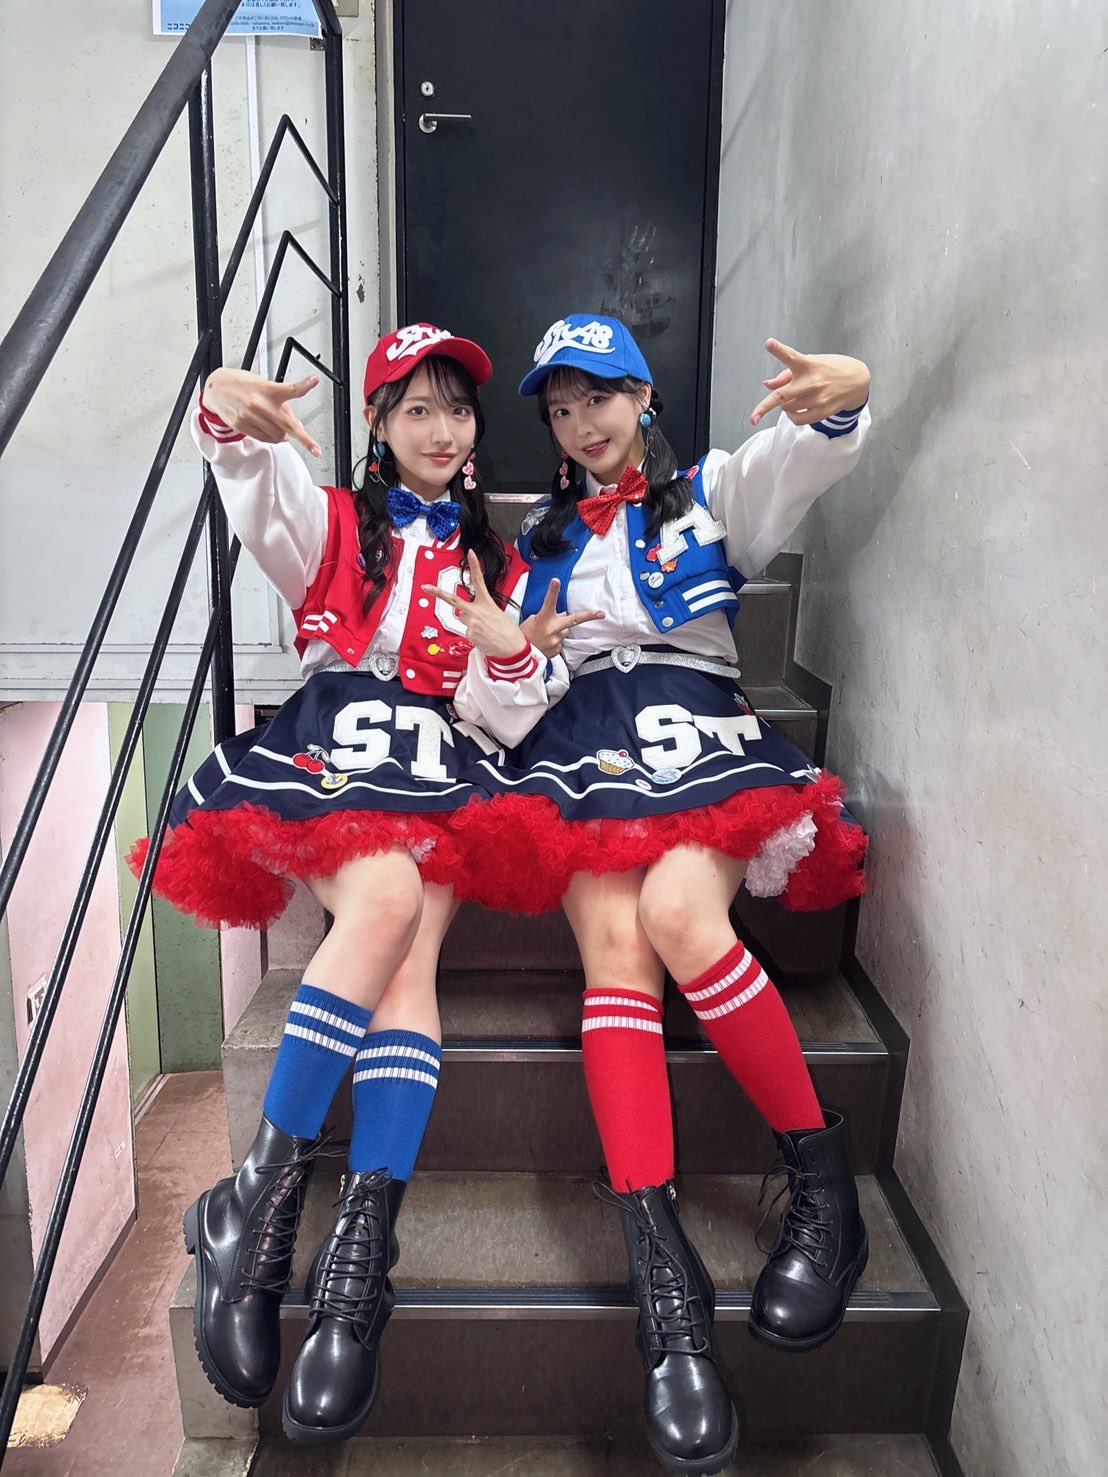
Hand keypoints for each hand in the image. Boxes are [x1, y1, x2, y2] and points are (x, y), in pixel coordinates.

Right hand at [202, 368, 321, 456]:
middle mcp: (260, 404)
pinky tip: (267, 429)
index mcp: (269, 390)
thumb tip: (297, 423)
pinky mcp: (242, 425)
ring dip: (283, 435)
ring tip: (277, 426)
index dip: (305, 385)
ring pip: (277, 436)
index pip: (291, 389)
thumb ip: (281, 402)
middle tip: (316, 449)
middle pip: (288, 425)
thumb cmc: (242, 385)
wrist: (216, 388)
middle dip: (304, 439)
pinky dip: (271, 438)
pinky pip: (264, 439)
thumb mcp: (263, 386)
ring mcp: (250, 416)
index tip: (315, 380)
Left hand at [423, 551, 529, 660]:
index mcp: (486, 602)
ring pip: (463, 620)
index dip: (474, 565)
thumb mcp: (497, 613)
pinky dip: (475, 636)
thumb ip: (480, 610)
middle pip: (453, 600)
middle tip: (425, 587)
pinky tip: (485, 638)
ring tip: (486, 630)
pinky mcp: (469, 635)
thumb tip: (464, 615)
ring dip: (471, 624)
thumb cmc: (508, 631)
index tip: (470, 553)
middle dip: (437, 593)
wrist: (513, 648)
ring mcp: (471, 624)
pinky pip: (467, 633)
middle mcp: (476, 611)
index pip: (479, 580)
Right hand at [518, 579, 604, 659]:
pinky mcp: (556, 650)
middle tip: (601, 614)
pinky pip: (559, 643)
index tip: (556, 581)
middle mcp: (552, 630)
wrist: (518, 656)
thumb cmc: (523, 636)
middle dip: (589, 616)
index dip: (553, 590)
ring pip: (564, 632)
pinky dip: (554, 642)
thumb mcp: (532, 621)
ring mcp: (556, 641)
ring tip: (543, 635)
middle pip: (574, 620)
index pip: (549, 601)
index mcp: (543, 619)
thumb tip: (562, 614)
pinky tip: (544, 643)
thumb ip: (548, 616)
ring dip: (557, 632)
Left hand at [749, 340, 869, 427]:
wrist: (858, 381)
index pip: (791, 356)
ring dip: (784, 405)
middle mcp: (811, 382)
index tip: (768, 343)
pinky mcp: (822, 412)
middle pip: (783, 396)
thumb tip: (766, 385)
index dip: (778, 350)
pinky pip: (798, 420)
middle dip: (764, 407)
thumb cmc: (829, 370)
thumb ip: (786, 374)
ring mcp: (817, 399)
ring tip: (793, 398)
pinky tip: (795, 410)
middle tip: (752, 419)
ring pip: (787, 408)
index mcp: (808, 364)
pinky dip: (792, 416)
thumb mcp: (810, 364)